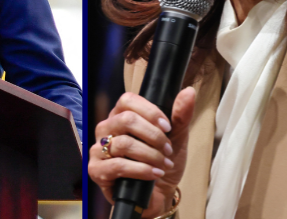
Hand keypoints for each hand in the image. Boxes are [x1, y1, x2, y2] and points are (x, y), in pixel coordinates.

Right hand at [88, 87, 195, 216]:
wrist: (157, 194)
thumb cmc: (162, 163)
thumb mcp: (175, 138)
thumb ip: (180, 115)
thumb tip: (189, 92)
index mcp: (121, 116)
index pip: (128, 100)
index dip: (150, 111)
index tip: (167, 126)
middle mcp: (106, 129)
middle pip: (126, 119)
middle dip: (153, 136)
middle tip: (167, 149)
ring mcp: (98, 149)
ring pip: (123, 143)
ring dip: (150, 155)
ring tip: (163, 164)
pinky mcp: (96, 170)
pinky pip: (118, 165)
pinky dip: (141, 170)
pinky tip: (154, 173)